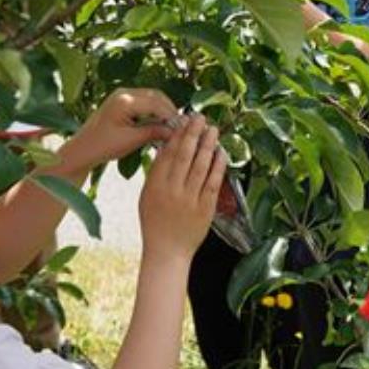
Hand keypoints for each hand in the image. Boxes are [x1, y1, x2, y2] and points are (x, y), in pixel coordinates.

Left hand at [58, 88, 178, 172]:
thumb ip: (154, 132)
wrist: (82, 149)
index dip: (172, 115)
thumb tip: (175, 130)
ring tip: (171, 127)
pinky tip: (159, 125)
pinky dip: (154, 111)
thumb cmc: (103, 146)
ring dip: (163, 110)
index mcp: (124, 100)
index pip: (157, 103)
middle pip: (156, 96)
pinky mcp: (122, 101)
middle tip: (180, 127)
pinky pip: (144, 102)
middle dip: (169, 110)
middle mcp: (124, 92)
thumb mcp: (131, 140)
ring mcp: (122, 95)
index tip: (183, 128)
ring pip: (152, 98)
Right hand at [138, 115, 224, 259]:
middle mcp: (172, 190)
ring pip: (200, 165)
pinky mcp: (205, 208)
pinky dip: (218, 166)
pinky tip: (221, 152)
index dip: (177, 135)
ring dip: (208, 145)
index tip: (184, 120)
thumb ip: (156, 173)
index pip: (167, 153)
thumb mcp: (146, 196)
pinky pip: (213, 182)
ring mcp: (190, 199)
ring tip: (213, 130)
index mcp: (155, 185)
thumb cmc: (155, 223)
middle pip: (184, 155)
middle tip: (200, 117)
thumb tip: (166, 148)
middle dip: (193, 133)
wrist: (167, 251)